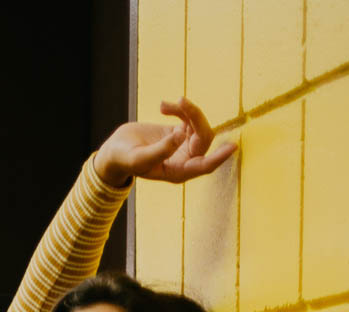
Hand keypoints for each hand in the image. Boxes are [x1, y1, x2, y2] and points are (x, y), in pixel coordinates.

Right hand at [94, 96, 236, 189]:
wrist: (116, 151)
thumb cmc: (125, 159)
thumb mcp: (140, 157)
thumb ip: (161, 149)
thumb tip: (181, 135)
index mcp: (178, 172)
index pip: (204, 165)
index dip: (218, 157)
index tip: (232, 146)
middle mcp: (185, 159)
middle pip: (203, 137)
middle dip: (195, 117)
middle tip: (180, 102)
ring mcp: (183, 145)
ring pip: (197, 123)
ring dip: (185, 110)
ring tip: (163, 105)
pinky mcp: (178, 131)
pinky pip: (188, 115)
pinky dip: (178, 107)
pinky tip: (162, 106)